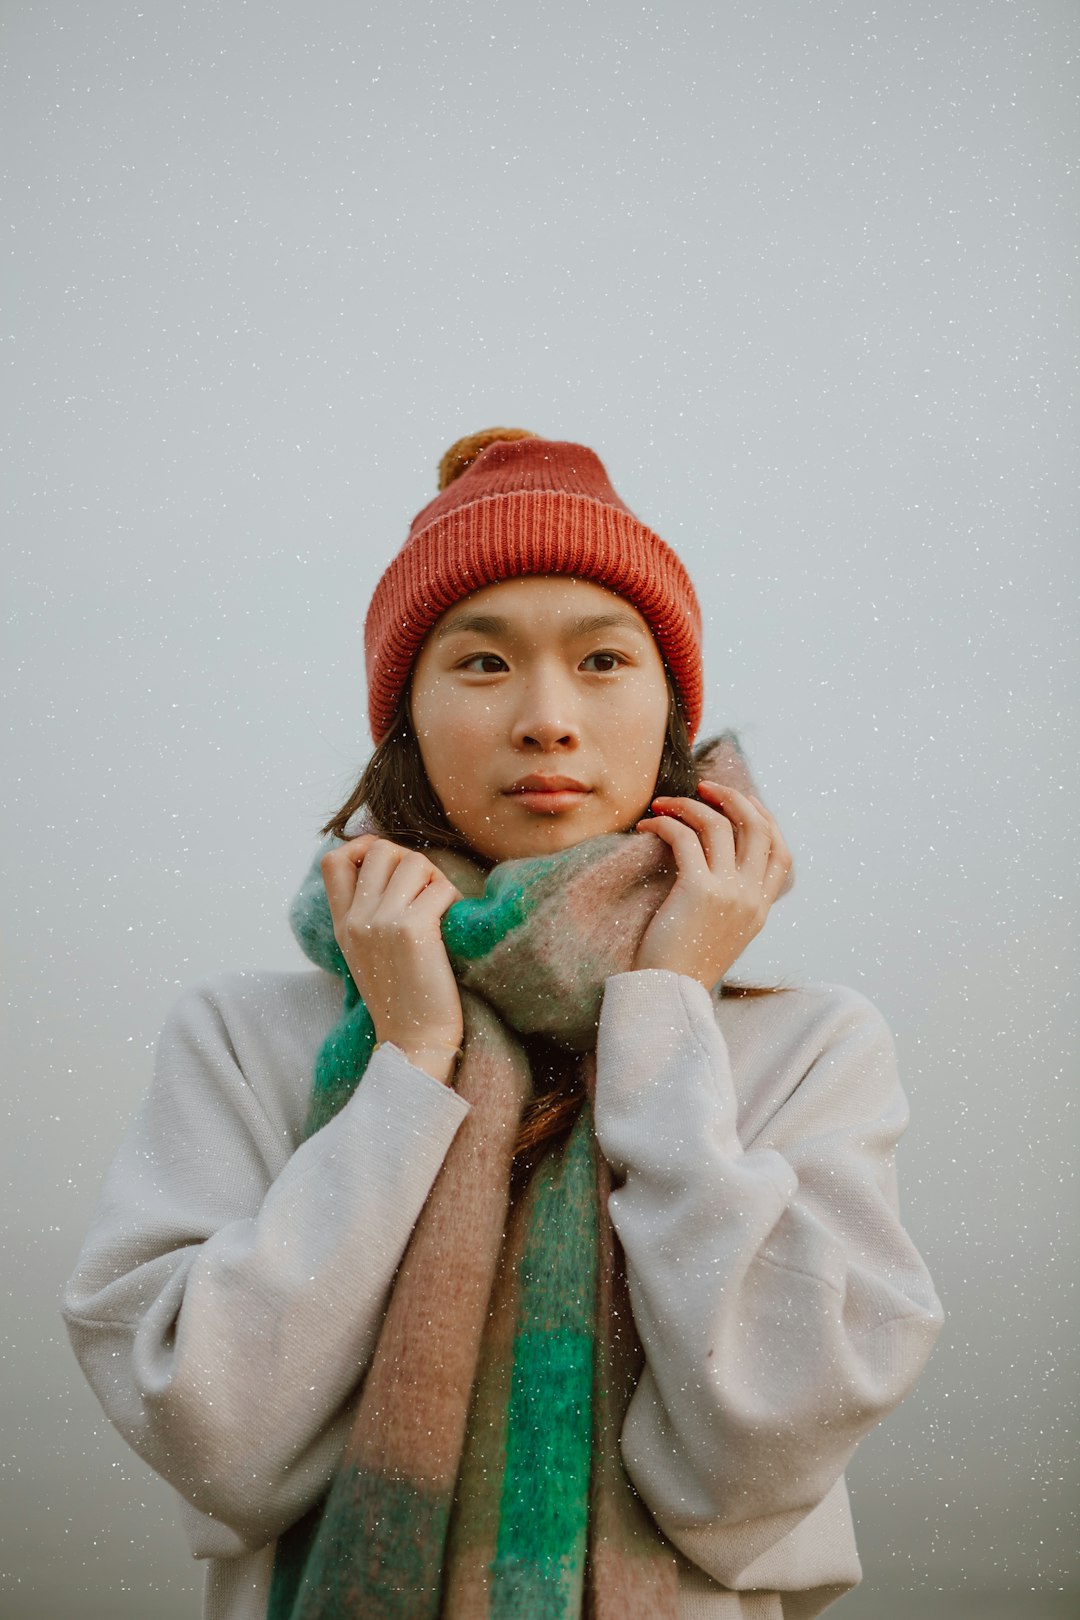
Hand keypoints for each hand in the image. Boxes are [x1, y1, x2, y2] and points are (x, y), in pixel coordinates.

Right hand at [320, 837, 464, 1081]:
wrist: (414, 1042)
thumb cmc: (404, 998)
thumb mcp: (368, 953)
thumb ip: (369, 914)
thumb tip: (392, 868)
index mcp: (343, 924)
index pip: (334, 860)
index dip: (363, 848)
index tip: (391, 868)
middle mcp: (356, 919)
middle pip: (380, 849)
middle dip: (410, 860)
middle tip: (426, 893)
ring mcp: (381, 922)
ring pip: (413, 861)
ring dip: (436, 879)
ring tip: (442, 909)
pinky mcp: (412, 930)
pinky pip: (439, 887)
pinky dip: (454, 899)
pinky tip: (454, 924)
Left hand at [630, 782, 792, 987]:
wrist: (669, 996)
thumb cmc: (683, 967)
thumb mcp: (723, 936)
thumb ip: (731, 904)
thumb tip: (716, 868)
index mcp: (761, 909)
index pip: (780, 852)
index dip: (764, 818)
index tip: (739, 802)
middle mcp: (752, 897)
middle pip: (758, 827)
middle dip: (732, 797)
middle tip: (703, 788)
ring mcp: (729, 892)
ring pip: (719, 825)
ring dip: (689, 805)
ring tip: (662, 806)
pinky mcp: (699, 890)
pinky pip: (684, 837)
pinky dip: (664, 824)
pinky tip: (647, 827)